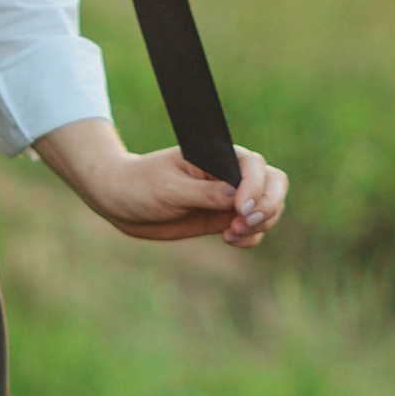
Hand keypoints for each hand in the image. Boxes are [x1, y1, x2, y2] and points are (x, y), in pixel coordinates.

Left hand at [34, 120, 287, 248]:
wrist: (121, 202)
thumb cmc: (140, 185)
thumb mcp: (170, 189)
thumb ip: (205, 193)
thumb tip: (238, 195)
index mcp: (217, 156)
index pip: (255, 166)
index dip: (256, 188)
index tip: (240, 209)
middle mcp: (229, 174)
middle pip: (274, 183)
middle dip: (268, 206)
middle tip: (244, 224)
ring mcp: (229, 197)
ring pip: (268, 208)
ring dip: (260, 225)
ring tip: (230, 234)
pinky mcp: (223, 218)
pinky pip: (253, 229)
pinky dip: (251, 237)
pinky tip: (229, 239)